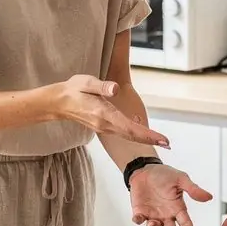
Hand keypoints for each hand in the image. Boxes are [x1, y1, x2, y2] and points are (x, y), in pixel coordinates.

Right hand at [54, 75, 169, 148]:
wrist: (58, 103)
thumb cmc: (73, 89)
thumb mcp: (86, 82)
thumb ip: (101, 86)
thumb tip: (115, 89)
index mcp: (103, 113)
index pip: (129, 127)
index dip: (147, 134)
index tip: (161, 138)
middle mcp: (105, 124)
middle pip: (132, 135)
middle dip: (150, 139)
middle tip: (168, 144)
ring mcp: (104, 127)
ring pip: (128, 136)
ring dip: (145, 138)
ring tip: (162, 141)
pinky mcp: (103, 127)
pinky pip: (123, 133)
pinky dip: (136, 135)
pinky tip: (145, 135)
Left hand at [130, 163, 212, 225]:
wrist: (145, 170)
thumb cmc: (164, 174)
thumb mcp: (181, 179)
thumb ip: (193, 189)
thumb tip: (208, 197)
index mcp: (177, 207)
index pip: (185, 222)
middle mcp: (166, 214)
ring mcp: (153, 214)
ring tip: (153, 223)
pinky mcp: (140, 212)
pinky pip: (139, 220)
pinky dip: (138, 221)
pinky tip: (139, 218)